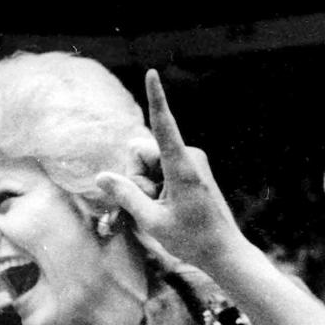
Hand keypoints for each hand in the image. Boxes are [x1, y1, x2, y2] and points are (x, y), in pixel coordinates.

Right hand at [96, 70, 250, 272]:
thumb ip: (125, 195)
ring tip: (164, 209)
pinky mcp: (192, 169)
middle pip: (143, 152)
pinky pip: (162, 170)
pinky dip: (156, 188)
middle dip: (138, 177)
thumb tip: (101, 177)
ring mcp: (192, 162)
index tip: (151, 73)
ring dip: (147, 185)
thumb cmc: (190, 239)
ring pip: (151, 163)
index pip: (163, 126)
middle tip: (152, 205)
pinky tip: (168, 208)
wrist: (223, 252)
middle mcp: (189, 157)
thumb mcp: (150, 220)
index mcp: (181, 167)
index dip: (156, 99)